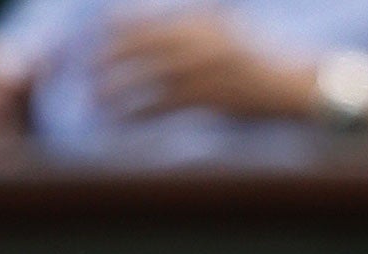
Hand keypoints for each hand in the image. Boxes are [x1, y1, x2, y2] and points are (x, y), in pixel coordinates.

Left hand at [98, 11, 314, 121]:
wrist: (284, 84)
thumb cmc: (248, 57)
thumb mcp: (220, 26)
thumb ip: (192, 17)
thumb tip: (145, 19)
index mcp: (197, 17)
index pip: (144, 18)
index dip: (112, 27)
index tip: (89, 39)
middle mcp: (198, 38)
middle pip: (139, 45)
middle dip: (106, 58)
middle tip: (83, 72)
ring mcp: (203, 68)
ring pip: (146, 78)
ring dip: (115, 91)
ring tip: (93, 102)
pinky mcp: (207, 97)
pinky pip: (161, 106)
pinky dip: (136, 114)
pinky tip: (118, 122)